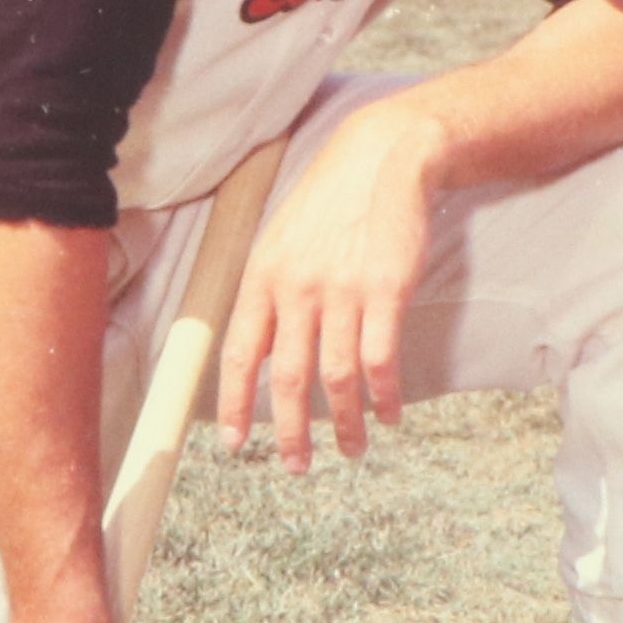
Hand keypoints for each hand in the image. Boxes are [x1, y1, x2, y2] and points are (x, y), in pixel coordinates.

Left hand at [215, 96, 444, 468]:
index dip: (234, 403)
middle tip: (295, 465)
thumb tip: (258, 351)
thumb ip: (270, 294)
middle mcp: (297, 288)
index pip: (240, 353)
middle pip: (287, 378)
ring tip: (351, 450)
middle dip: (290, 432)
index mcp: (263, 277)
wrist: (384, 157)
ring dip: (344, 424)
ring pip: (336, 378)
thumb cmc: (332, 202)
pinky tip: (388, 415)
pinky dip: (383, 396)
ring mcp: (342, 291)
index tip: (234, 443)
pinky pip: (380, 360)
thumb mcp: (283, 240)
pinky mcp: (386, 291)